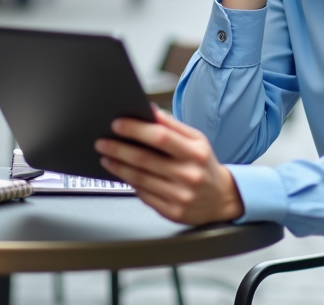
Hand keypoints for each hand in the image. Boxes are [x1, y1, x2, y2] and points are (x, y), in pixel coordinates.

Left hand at [96, 108, 243, 225]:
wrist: (221, 198)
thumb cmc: (204, 165)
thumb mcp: (196, 140)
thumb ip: (173, 126)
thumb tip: (149, 111)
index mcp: (195, 152)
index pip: (160, 137)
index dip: (136, 129)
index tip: (117, 124)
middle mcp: (189, 174)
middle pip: (144, 159)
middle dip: (118, 149)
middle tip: (102, 142)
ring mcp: (180, 195)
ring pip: (140, 179)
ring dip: (118, 167)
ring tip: (107, 158)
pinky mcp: (172, 212)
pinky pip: (144, 195)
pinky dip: (130, 183)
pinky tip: (123, 174)